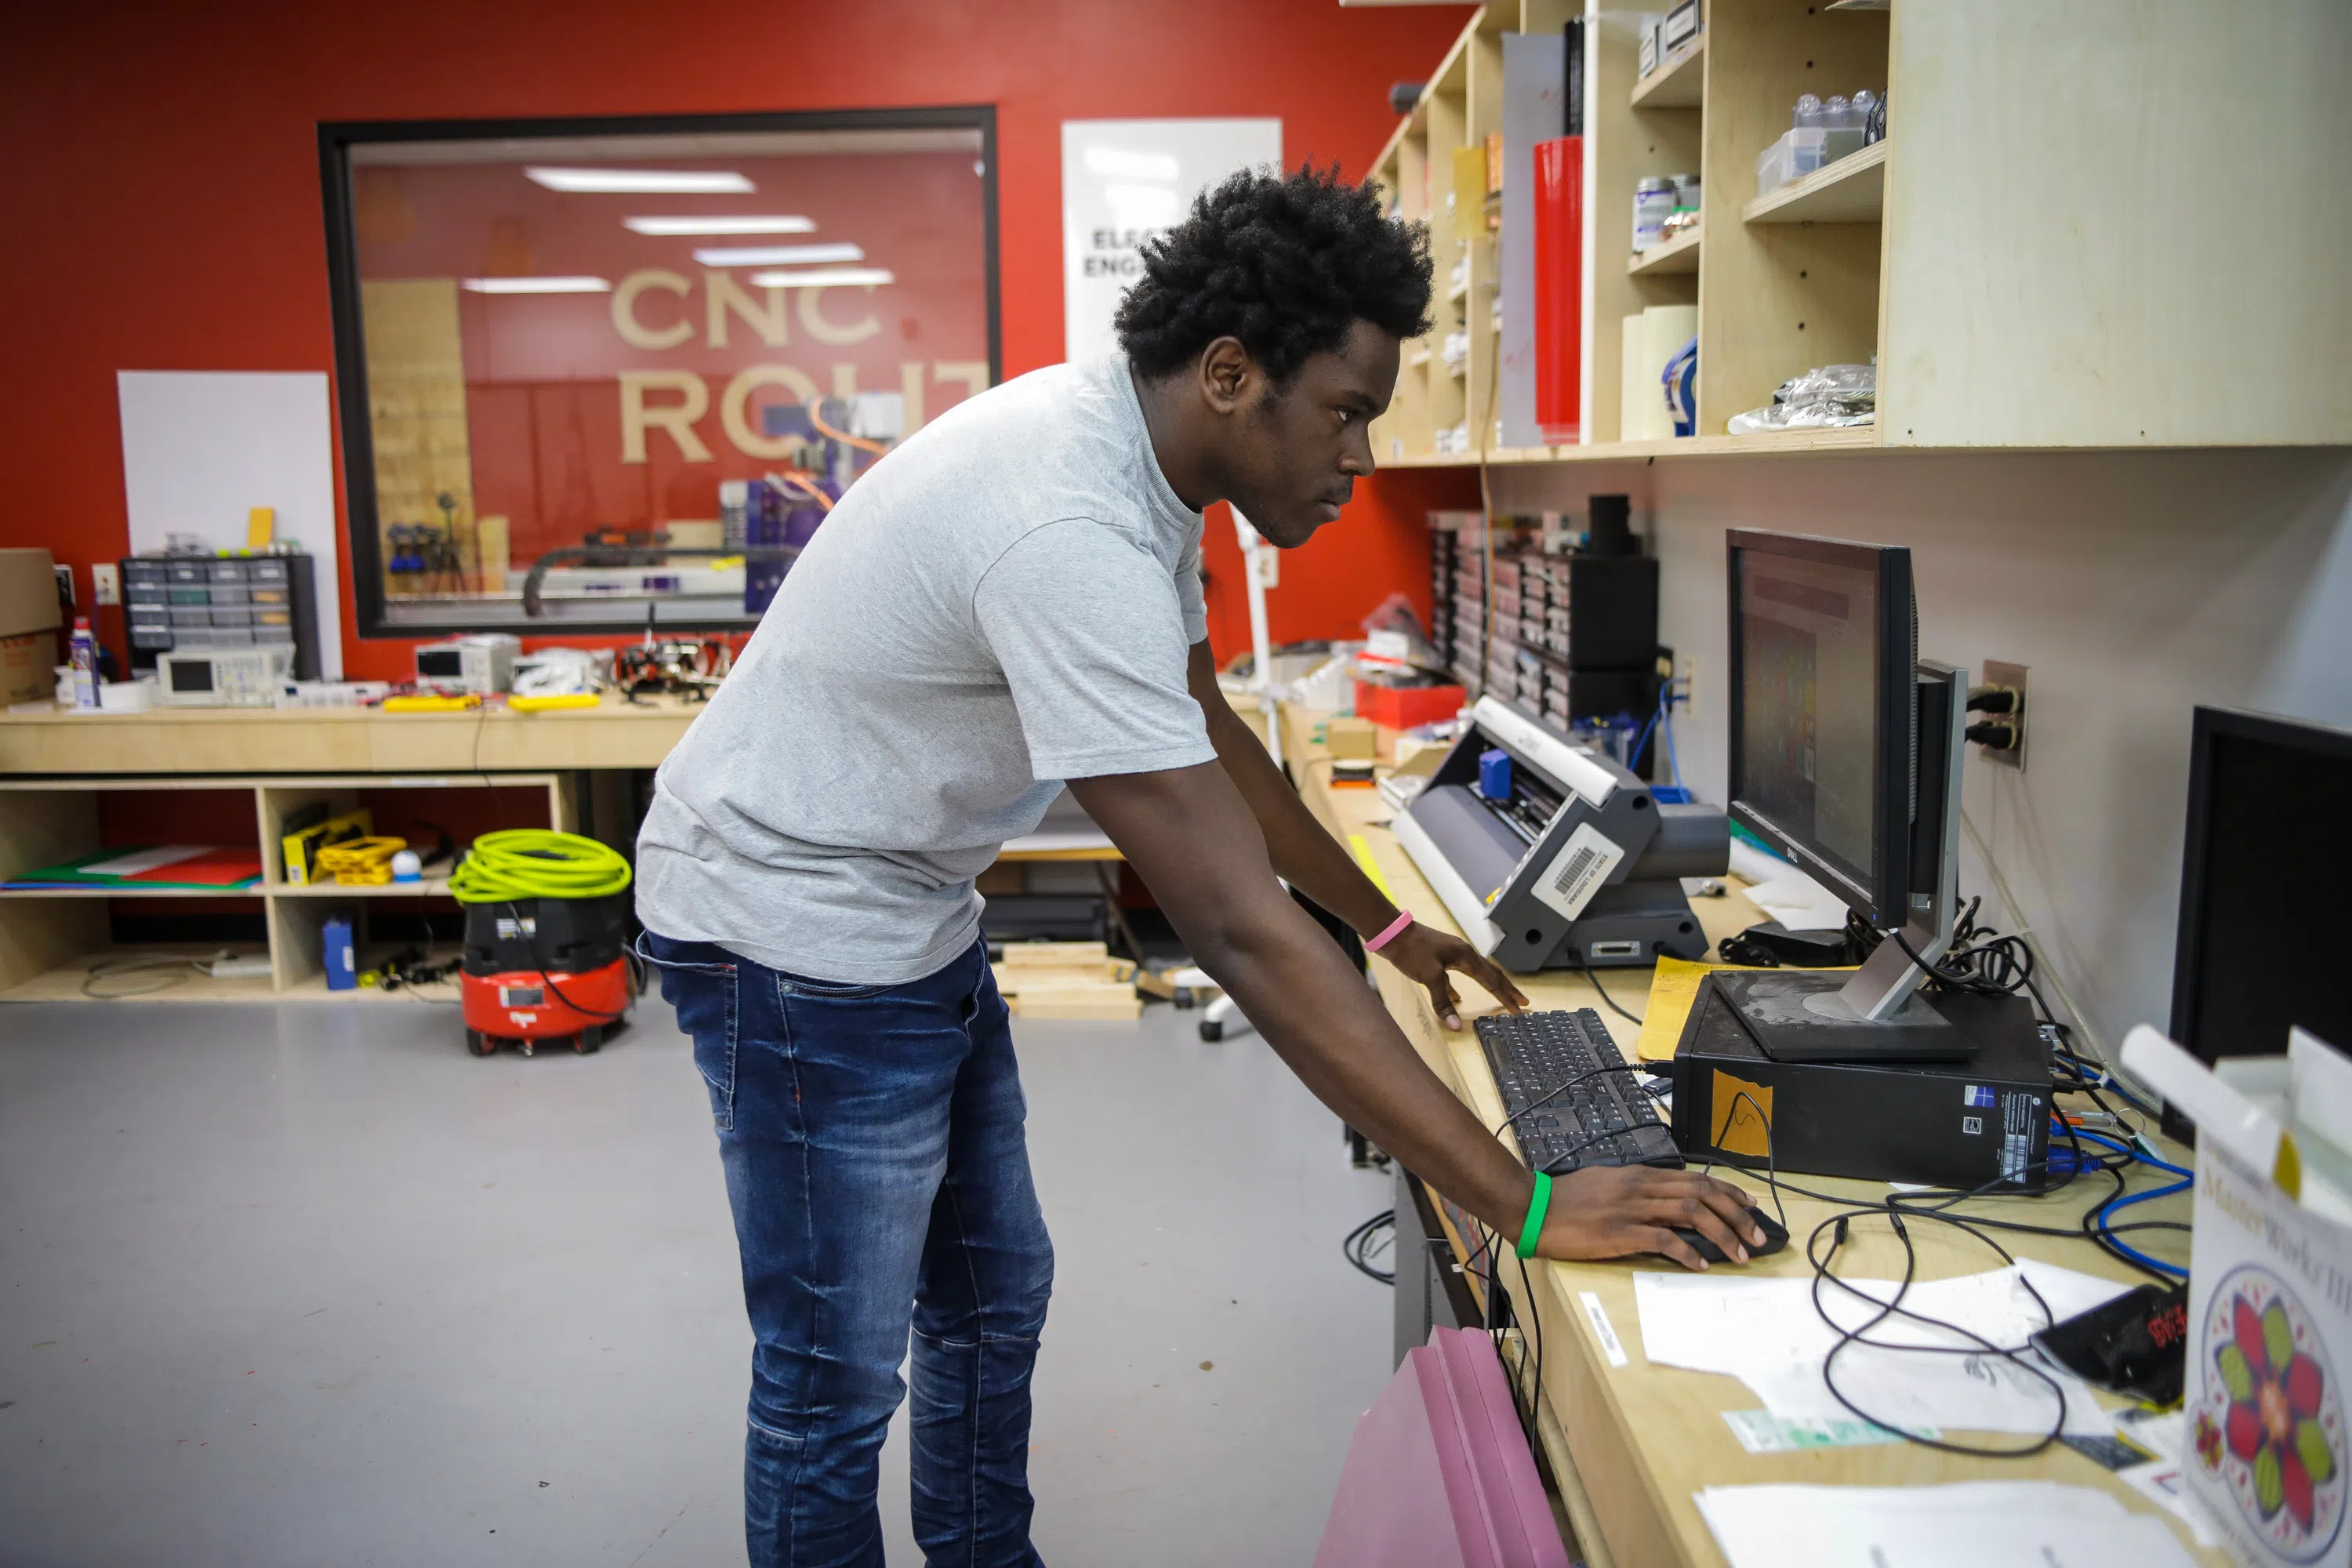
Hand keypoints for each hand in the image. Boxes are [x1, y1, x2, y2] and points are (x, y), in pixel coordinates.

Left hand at [1376, 919, 1527, 1030]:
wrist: (1392, 933)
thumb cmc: (1412, 951)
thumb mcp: (1430, 977)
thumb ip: (1443, 1002)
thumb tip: (1455, 1026)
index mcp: (1466, 957)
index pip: (1492, 980)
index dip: (1505, 996)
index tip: (1519, 1008)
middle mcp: (1463, 954)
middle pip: (1491, 974)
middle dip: (1507, 989)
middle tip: (1522, 1001)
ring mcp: (1452, 955)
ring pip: (1477, 974)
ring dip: (1489, 986)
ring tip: (1500, 996)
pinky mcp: (1439, 959)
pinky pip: (1457, 976)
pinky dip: (1461, 988)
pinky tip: (1459, 997)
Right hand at [1536, 1165, 1764, 1271]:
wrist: (1534, 1207)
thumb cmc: (1567, 1199)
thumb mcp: (1608, 1185)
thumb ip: (1638, 1192)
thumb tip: (1665, 1204)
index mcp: (1640, 1176)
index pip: (1695, 1179)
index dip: (1728, 1192)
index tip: (1750, 1206)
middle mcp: (1642, 1188)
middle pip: (1702, 1194)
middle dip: (1736, 1215)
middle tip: (1757, 1236)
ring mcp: (1632, 1209)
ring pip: (1691, 1214)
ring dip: (1722, 1234)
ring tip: (1739, 1254)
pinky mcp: (1620, 1232)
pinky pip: (1664, 1240)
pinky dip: (1688, 1252)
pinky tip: (1700, 1265)